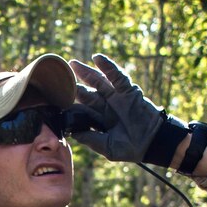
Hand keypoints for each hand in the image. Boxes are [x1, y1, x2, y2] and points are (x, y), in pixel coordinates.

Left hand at [66, 53, 187, 165]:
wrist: (153, 143)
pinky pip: (117, 76)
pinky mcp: (128, 90)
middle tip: (58, 78)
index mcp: (99, 120)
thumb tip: (72, 132)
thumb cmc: (130, 148)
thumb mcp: (106, 147)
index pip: (81, 110)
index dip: (69, 105)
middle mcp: (106, 107)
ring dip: (86, 72)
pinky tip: (97, 58)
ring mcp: (116, 97)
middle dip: (73, 86)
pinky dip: (108, 66)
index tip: (54, 100)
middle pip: (86, 93)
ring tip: (72, 64)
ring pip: (98, 82)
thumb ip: (90, 138)